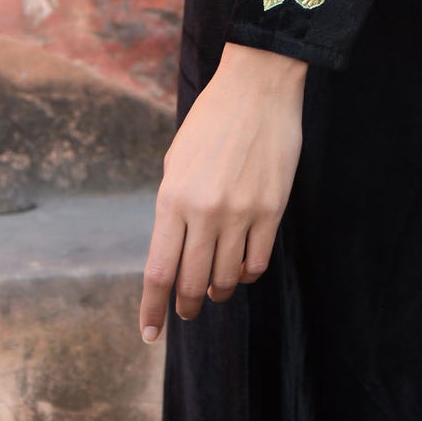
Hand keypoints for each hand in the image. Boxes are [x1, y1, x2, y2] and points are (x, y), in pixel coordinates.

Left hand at [139, 41, 306, 339]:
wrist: (257, 86)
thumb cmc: (212, 120)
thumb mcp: (177, 161)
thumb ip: (172, 207)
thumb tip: (172, 253)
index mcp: (172, 198)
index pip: (158, 272)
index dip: (151, 309)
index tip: (149, 334)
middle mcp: (204, 211)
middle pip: (192, 284)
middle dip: (187, 307)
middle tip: (188, 311)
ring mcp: (241, 212)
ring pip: (226, 279)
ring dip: (218, 291)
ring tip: (216, 287)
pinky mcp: (272, 209)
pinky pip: (257, 263)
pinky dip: (246, 273)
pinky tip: (242, 267)